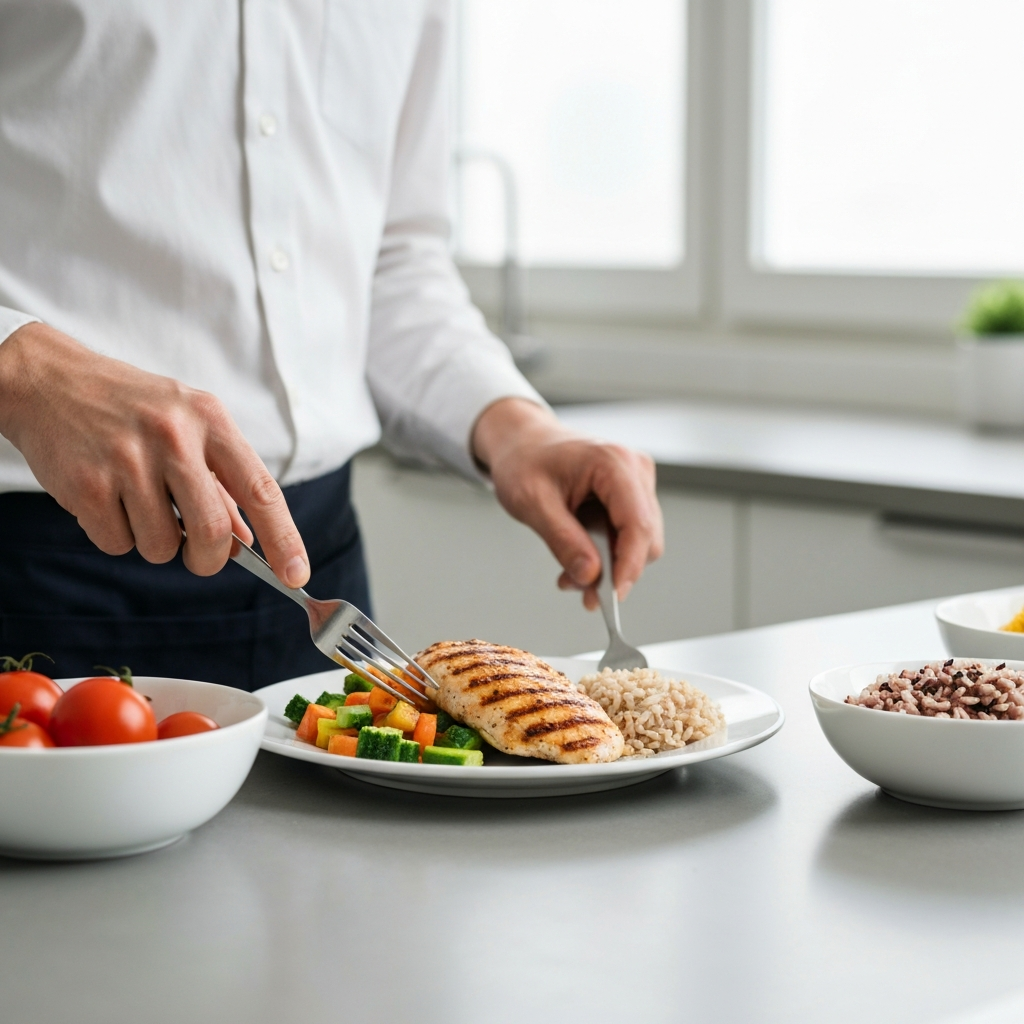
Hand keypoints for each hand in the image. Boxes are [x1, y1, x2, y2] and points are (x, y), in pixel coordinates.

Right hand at [0, 322, 309, 584]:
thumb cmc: (131, 409)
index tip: (297, 574)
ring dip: (154, 542)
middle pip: (212, 532)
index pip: (261, 490)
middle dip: (208, 559)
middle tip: (198, 555)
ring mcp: (128, 459)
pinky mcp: (87, 483)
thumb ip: (220, 482)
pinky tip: (106, 498)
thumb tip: (246, 541)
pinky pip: (118, 543)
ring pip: (162, 546)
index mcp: (209, 419)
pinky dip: (116, 535)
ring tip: (136, 502)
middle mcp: (173, 436)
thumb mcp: (187, 427)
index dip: (284, 539)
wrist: (48, 379)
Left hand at [471, 398, 662, 608]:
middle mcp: (634, 469)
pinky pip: (629, 536)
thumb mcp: (532, 502)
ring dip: (609, 566)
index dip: (629, 565)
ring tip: (570, 574)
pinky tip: (579, 560)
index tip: (612, 597)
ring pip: (640, 542)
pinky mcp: (631, 495)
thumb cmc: (524, 460)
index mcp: (613, 462)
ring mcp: (636, 482)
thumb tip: (590, 576)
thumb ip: (563, 540)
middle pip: (645, 538)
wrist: (523, 442)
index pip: (638, 524)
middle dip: (615, 570)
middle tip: (579, 589)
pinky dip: (606, 555)